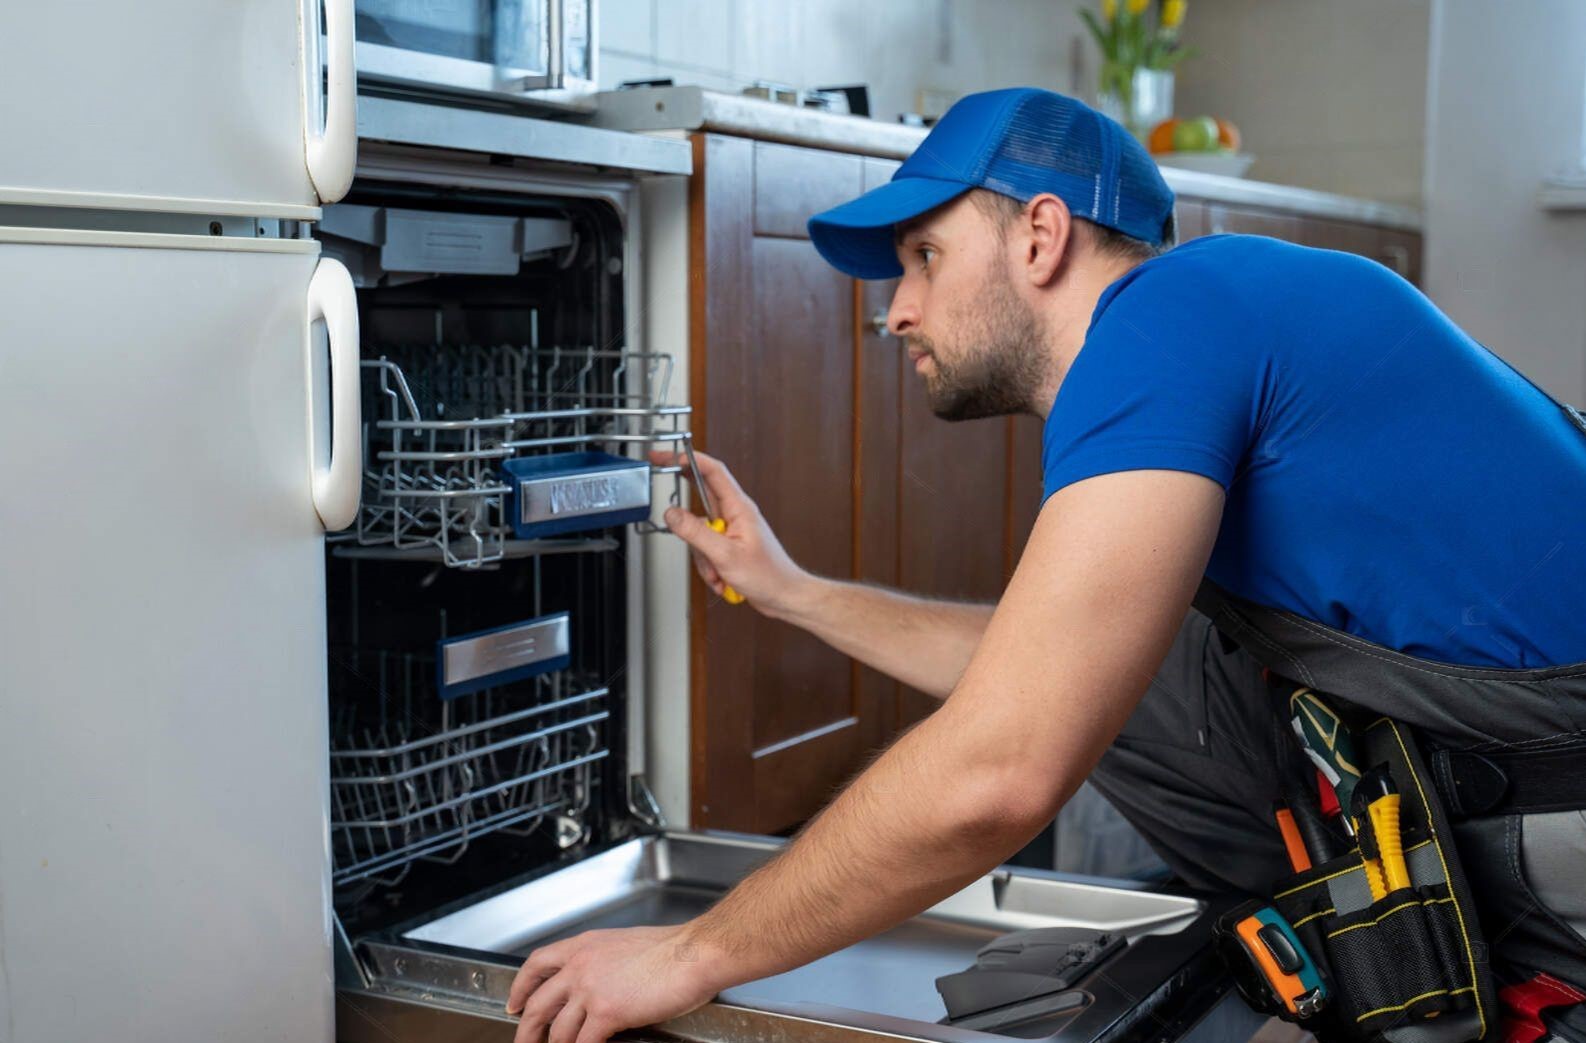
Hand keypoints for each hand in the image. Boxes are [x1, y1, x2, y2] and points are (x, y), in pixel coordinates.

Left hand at [506, 924, 724, 1042]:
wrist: (693, 954)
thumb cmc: (673, 949)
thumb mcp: (625, 945)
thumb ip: (604, 962)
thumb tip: (599, 984)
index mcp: (585, 946)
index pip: (538, 964)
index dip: (520, 987)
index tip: (515, 1002)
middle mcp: (581, 965)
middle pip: (538, 1003)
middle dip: (526, 1029)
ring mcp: (591, 990)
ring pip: (558, 1030)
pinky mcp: (606, 1012)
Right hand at [648, 449, 815, 618]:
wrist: (784, 596)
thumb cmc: (769, 575)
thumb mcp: (725, 554)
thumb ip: (695, 532)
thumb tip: (672, 513)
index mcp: (739, 507)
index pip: (712, 471)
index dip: (688, 459)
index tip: (668, 455)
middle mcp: (735, 514)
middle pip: (700, 497)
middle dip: (684, 506)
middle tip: (666, 490)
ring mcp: (731, 530)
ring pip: (699, 531)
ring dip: (702, 556)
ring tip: (718, 570)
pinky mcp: (728, 545)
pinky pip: (706, 549)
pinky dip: (709, 566)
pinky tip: (722, 578)